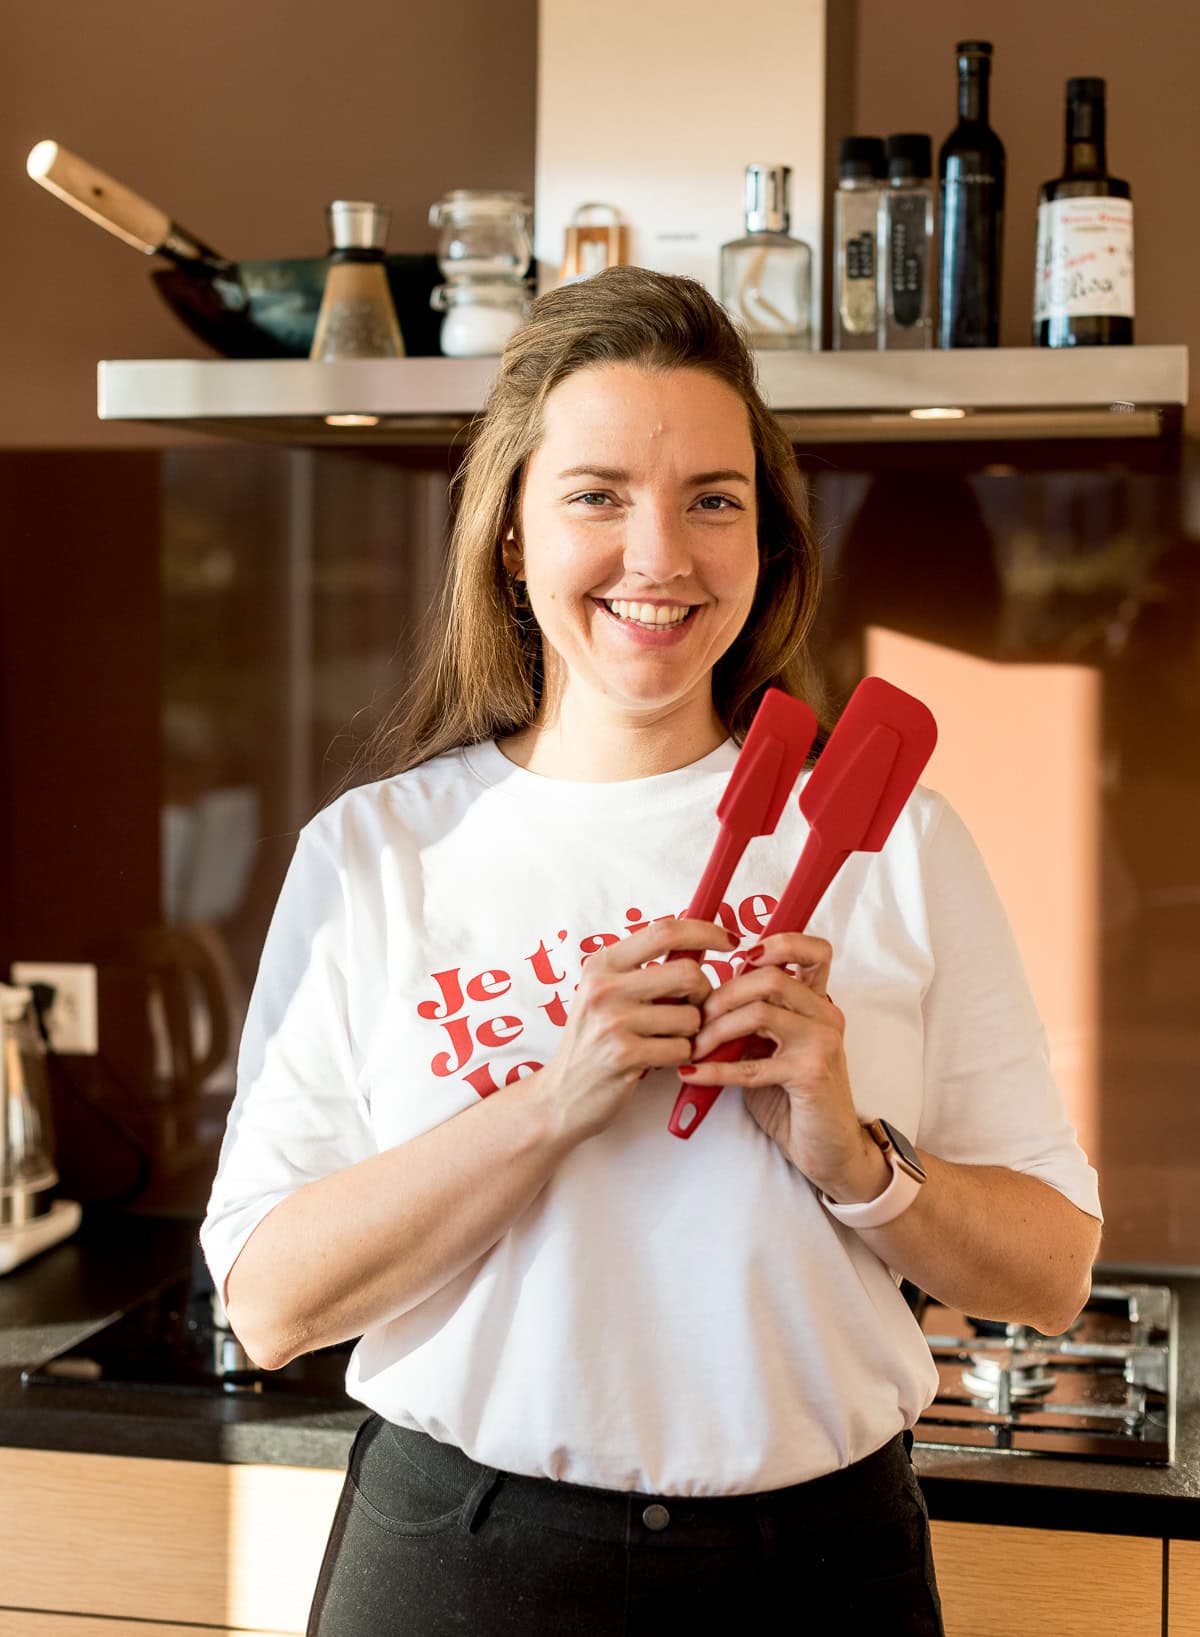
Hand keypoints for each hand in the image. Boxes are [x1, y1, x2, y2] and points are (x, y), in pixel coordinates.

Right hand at [542, 918, 736, 1143]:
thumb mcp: (605, 995)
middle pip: (688, 973)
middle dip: (704, 994)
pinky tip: (658, 1060)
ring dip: (691, 1033)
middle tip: (694, 1011)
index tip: (729, 941)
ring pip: (690, 1017)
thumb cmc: (593, 1042)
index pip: (665, 931)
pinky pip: (682, 1049)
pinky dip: (680, 1057)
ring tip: (666, 1041)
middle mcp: (604, 987)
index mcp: (602, 964)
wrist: (561, 1095)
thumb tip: (698, 946)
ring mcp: (613, 1021)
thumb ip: (643, 971)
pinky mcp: (624, 1055)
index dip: (705, 932)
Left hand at [683, 934, 869, 1191]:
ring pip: (760, 1012)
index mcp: (817, 1002)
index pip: (813, 950)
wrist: (827, 1148)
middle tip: (695, 1019)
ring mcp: (822, 1043)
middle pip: (770, 978)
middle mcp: (826, 1015)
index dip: (779, 942)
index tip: (741, 957)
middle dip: (722, 995)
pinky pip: (752, 1064)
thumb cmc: (792, 1096)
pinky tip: (691, 1075)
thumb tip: (698, 1001)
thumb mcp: (769, 1048)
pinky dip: (715, 1070)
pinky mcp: (811, 1074)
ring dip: (715, 1031)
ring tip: (693, 1048)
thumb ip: (749, 1020)